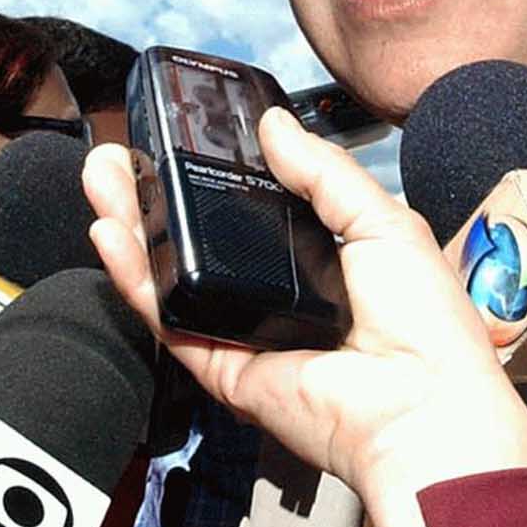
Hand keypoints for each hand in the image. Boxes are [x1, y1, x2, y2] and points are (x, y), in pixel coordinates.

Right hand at [82, 107, 526, 503]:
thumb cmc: (424, 322)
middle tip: (119, 154)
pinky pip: (170, 320)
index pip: (246, 210)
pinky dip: (136, 279)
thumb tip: (274, 123)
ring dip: (130, 226)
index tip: (175, 138)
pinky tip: (113, 235)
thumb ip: (323, 171)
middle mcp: (275, 294)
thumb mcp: (381, 221)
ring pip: (171, 275)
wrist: (421, 403)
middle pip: (196, 239)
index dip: (208, 175)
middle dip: (151, 194)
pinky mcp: (222, 369)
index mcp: (318, 258)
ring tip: (102, 176)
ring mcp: (244, 332)